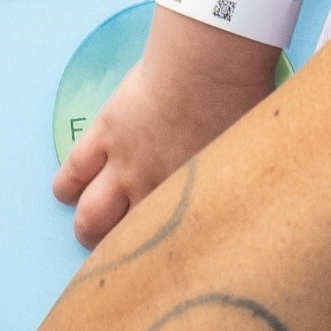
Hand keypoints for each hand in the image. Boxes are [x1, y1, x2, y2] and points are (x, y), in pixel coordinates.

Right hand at [50, 18, 270, 246]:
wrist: (207, 66)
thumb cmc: (240, 101)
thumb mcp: (253, 150)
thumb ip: (246, 176)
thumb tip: (264, 189)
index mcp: (192, 198)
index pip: (169, 245)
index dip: (160, 258)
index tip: (161, 264)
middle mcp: (153, 190)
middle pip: (122, 239)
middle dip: (116, 251)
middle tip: (119, 251)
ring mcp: (124, 164)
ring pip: (90, 212)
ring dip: (86, 224)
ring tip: (89, 226)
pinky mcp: (105, 134)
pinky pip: (73, 171)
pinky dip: (66, 186)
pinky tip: (67, 192)